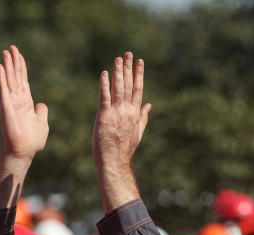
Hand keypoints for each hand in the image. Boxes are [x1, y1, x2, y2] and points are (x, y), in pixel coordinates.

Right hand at [0, 45, 48, 162]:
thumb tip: (41, 104)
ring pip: (9, 80)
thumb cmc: (32, 141)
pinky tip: (0, 67)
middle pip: (15, 76)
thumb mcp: (42, 123)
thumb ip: (42, 112)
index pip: (23, 80)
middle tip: (11, 47)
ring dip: (7, 66)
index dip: (21, 66)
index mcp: (26, 102)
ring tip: (5, 52)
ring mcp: (11, 103)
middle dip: (13, 62)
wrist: (23, 152)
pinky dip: (1, 78)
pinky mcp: (6, 107)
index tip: (18, 54)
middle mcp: (17, 100)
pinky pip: (3, 90)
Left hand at [93, 52, 150, 210]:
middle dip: (128, 68)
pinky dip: (104, 85)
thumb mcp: (138, 133)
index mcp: (135, 113)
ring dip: (118, 72)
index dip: (138, 74)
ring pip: (118, 88)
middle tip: (128, 53)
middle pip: (129, 85)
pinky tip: (104, 73)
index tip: (139, 61)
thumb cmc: (124, 150)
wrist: (114, 162)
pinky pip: (104, 97)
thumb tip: (149, 105)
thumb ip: (143, 117)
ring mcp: (116, 113)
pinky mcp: (104, 116)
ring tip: (118, 58)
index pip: (138, 89)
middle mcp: (127, 111)